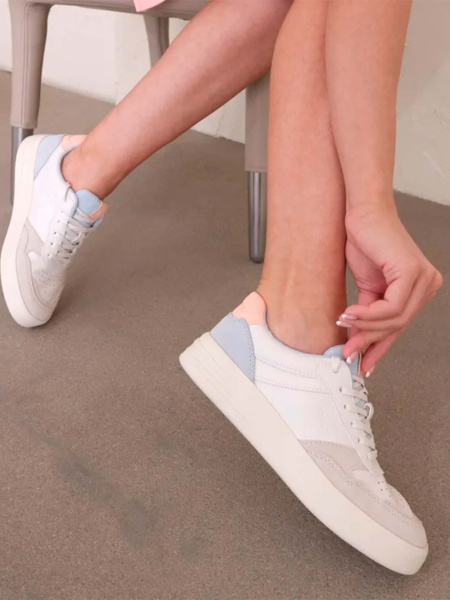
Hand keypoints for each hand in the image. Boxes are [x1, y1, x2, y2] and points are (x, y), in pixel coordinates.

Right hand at [340, 204, 441, 373]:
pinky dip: (367, 315)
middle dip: (369, 341)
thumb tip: (356, 340)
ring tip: (344, 325)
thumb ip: (368, 313)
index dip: (380, 348)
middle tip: (347, 350)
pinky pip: (390, 307)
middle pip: (398, 326)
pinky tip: (349, 315)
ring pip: (394, 320)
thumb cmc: (365, 243)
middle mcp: (427, 284)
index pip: (400, 326)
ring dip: (365, 327)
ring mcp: (423, 278)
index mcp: (419, 288)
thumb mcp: (367, 287)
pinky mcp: (411, 272)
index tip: (363, 363)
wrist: (361, 215)